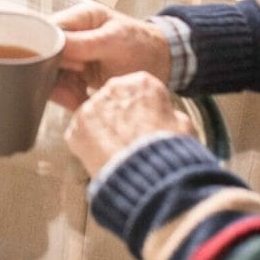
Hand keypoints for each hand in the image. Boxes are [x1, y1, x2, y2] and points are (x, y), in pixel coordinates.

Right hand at [50, 3, 172, 111]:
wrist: (163, 65)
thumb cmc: (143, 47)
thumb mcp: (114, 42)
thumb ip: (83, 43)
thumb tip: (51, 45)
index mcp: (80, 17)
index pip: (47, 29)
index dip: (49, 48)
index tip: (68, 65)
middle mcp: (73, 36)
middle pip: (45, 54)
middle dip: (56, 73)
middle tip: (78, 83)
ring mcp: (73, 57)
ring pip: (51, 74)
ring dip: (63, 89)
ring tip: (82, 95)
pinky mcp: (77, 76)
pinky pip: (62, 88)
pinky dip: (70, 98)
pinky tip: (84, 100)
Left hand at [65, 72, 195, 176]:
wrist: (147, 177)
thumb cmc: (168, 152)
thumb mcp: (184, 126)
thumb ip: (169, 115)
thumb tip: (166, 119)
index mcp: (141, 83)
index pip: (137, 90)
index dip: (141, 110)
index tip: (145, 123)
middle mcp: (112, 88)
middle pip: (113, 101)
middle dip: (119, 118)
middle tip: (129, 141)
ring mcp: (90, 108)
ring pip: (95, 118)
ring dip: (103, 132)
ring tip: (117, 153)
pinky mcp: (75, 130)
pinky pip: (80, 136)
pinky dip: (89, 148)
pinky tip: (104, 159)